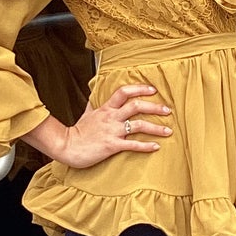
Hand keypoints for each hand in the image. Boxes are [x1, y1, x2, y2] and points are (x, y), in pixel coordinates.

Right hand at [55, 83, 171, 168]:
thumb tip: (93, 97)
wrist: (67, 146)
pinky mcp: (112, 145)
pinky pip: (133, 145)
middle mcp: (111, 117)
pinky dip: (146, 146)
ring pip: (138, 125)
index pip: (124, 92)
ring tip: (168, 130)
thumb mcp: (86, 114)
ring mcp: (112, 131)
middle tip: (168, 110)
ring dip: (156, 128)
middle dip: (154, 107)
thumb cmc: (77, 132)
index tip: (153, 90)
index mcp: (106, 108)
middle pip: (136, 106)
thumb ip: (93, 105)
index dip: (139, 88)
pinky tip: (156, 147)